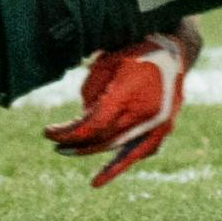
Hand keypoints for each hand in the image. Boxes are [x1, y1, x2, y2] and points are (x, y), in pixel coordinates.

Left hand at [43, 31, 188, 187]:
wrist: (174, 49)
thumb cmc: (136, 50)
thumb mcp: (106, 61)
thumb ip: (91, 91)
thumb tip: (84, 118)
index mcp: (128, 93)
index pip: (92, 125)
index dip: (68, 133)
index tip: (47, 133)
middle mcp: (145, 112)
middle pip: (105, 139)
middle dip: (78, 144)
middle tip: (58, 145)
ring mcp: (159, 122)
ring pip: (126, 151)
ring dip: (102, 161)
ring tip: (85, 169)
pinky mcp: (166, 126)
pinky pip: (145, 151)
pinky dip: (127, 160)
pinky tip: (111, 170)